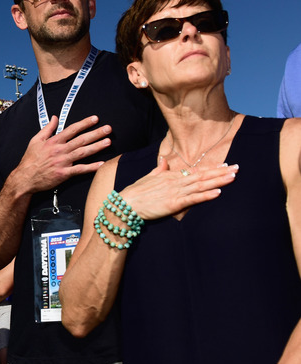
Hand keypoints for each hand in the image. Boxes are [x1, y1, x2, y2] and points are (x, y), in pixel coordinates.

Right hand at [13, 115, 111, 192]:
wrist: (25, 178)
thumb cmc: (30, 160)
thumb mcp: (35, 140)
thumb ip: (47, 128)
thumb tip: (55, 117)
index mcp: (53, 141)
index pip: (72, 130)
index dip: (84, 123)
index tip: (95, 119)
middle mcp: (60, 150)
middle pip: (81, 140)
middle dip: (96, 133)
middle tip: (108, 129)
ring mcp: (63, 162)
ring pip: (83, 152)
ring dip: (96, 147)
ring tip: (108, 142)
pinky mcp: (64, 174)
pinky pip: (80, 169)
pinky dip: (91, 167)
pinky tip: (101, 164)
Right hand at [121, 158, 238, 219]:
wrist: (127, 203)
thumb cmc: (136, 192)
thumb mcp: (148, 177)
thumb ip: (159, 169)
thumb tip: (164, 160)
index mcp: (171, 176)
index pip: (195, 171)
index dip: (212, 168)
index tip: (225, 165)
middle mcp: (176, 182)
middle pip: (202, 176)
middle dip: (220, 172)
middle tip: (237, 167)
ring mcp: (175, 192)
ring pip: (201, 185)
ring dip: (218, 181)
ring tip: (233, 177)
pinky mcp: (174, 204)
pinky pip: (193, 198)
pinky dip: (206, 195)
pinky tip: (218, 192)